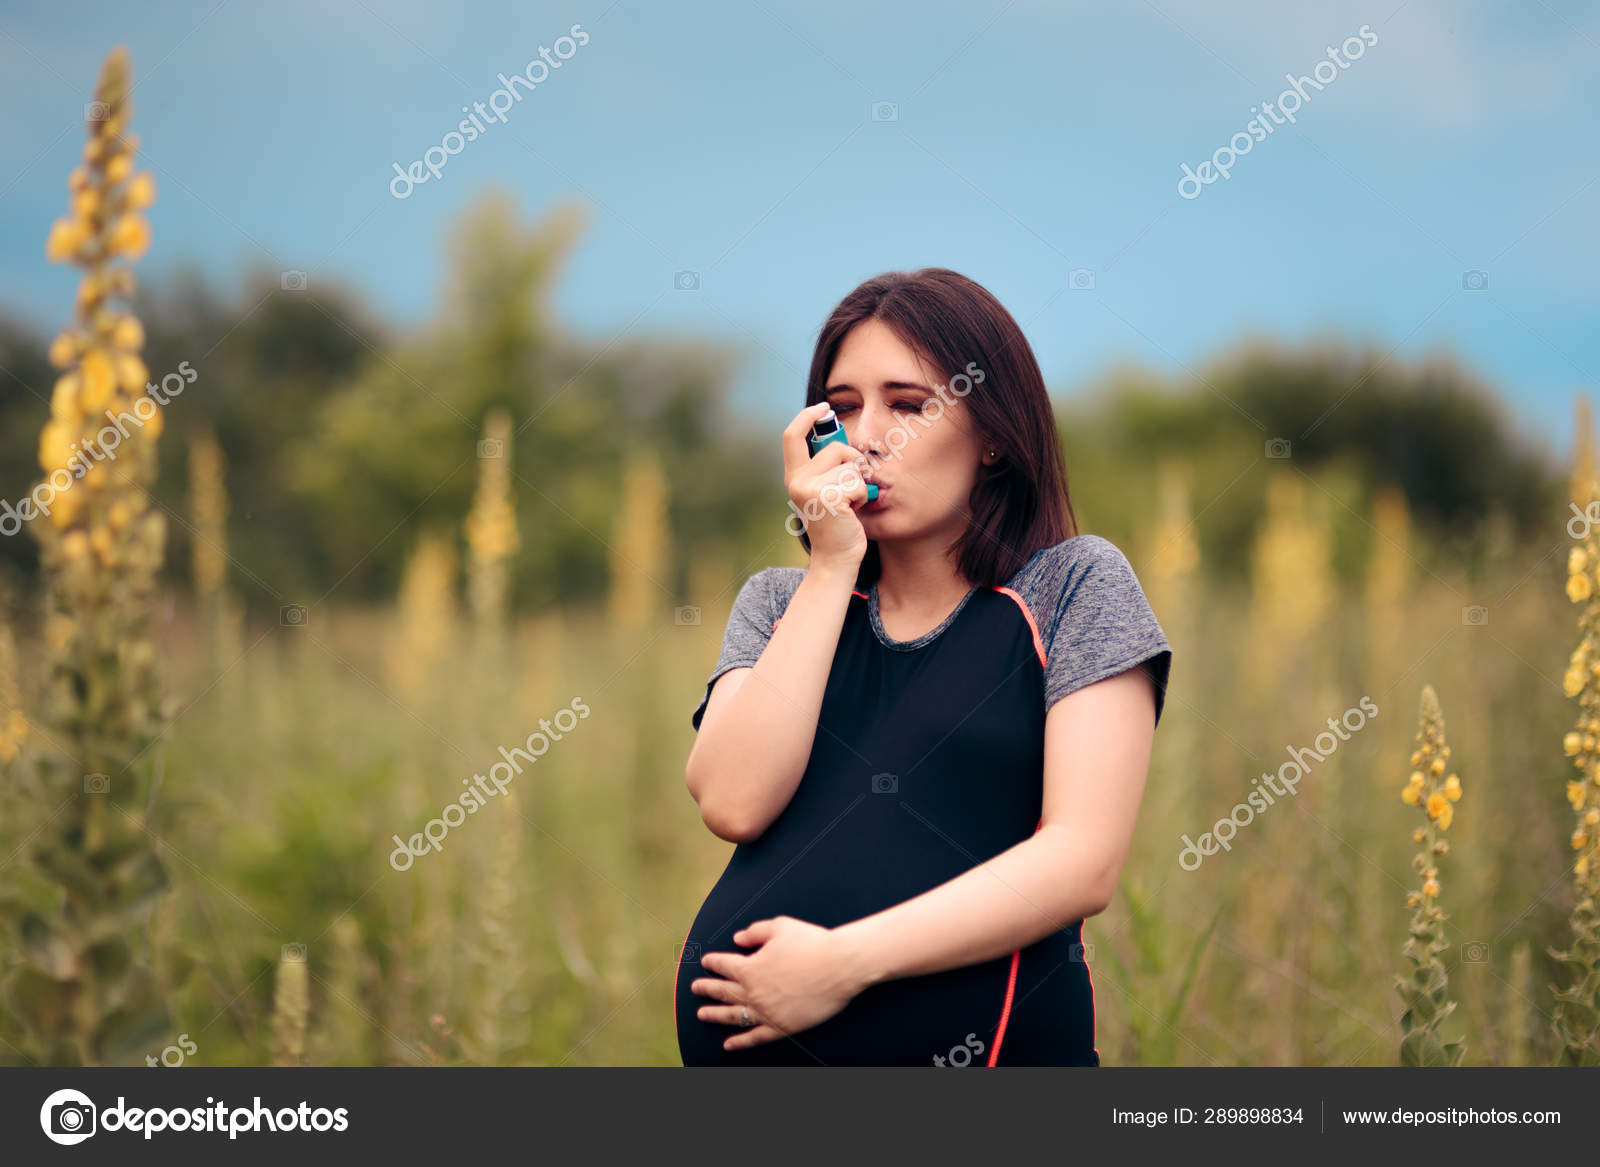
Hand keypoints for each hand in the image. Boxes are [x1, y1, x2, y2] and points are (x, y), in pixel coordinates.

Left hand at [690, 916, 870, 1050]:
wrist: (839, 966)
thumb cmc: (811, 943)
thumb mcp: (780, 927)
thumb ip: (756, 932)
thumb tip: (738, 938)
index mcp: (750, 967)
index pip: (724, 965)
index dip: (713, 963)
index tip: (706, 962)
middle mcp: (753, 992)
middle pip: (723, 991)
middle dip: (707, 989)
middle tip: (695, 988)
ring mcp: (766, 1012)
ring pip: (734, 1016)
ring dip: (715, 1015)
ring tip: (702, 1014)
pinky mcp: (782, 1027)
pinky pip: (755, 1037)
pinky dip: (740, 1042)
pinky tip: (728, 1045)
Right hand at [782, 403, 872, 569]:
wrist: (836, 559)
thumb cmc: (837, 523)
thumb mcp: (825, 490)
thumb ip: (826, 466)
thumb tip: (838, 434)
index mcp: (794, 476)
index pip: (792, 436)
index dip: (807, 417)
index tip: (824, 408)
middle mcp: (797, 480)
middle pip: (835, 447)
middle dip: (853, 462)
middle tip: (851, 487)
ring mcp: (810, 489)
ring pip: (850, 465)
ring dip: (859, 484)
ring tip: (849, 504)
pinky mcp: (828, 498)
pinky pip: (858, 483)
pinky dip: (863, 497)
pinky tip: (853, 512)